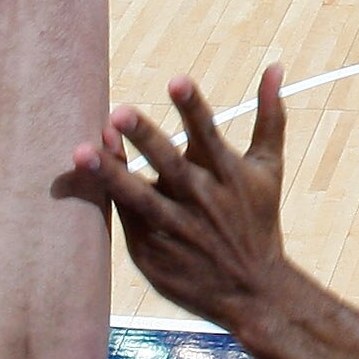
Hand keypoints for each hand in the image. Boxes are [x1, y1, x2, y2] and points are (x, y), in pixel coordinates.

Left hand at [78, 66, 287, 330]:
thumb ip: (270, 117)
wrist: (252, 292)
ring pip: (137, 196)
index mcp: (227, 174)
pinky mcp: (150, 250)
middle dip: (144, 137)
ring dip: (110, 173)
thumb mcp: (268, 169)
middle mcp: (200, 199)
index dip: (192, 107)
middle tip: (119, 112)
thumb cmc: (257, 220)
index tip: (176, 80)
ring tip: (82, 151)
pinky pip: (124, 218)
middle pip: (169, 163)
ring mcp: (173, 227)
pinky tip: (83, 175)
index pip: (207, 134)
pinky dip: (106, 196)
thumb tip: (275, 65)